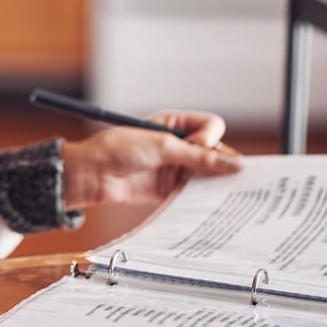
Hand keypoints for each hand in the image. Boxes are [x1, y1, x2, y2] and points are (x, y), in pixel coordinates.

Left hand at [59, 110, 240, 208]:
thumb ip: (199, 157)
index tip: (198, 147)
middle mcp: (177, 144)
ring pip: (206, 173)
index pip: (211, 126)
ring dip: (213, 181)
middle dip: (220, 161)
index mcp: (175, 123)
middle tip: (228, 174)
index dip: (210, 137)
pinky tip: (208, 203)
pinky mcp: (169, 188)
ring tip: (223, 191)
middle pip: (213, 150)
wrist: (92, 174)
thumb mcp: (163, 147)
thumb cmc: (120, 149)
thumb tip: (233, 164)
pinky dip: (202, 197)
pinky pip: (193, 192)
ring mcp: (174, 167)